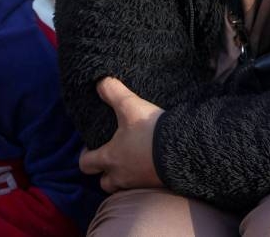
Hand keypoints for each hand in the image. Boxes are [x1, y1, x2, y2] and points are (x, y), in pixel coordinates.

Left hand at [79, 77, 163, 192]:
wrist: (184, 150)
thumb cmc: (150, 131)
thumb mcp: (131, 106)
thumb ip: (113, 92)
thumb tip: (99, 81)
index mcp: (110, 158)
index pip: (85, 164)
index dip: (85, 155)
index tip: (92, 146)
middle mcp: (121, 175)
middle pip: (104, 182)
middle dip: (105, 172)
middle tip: (112, 157)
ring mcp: (139, 183)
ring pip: (123, 186)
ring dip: (123, 178)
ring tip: (131, 162)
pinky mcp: (156, 186)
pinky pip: (143, 187)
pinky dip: (143, 178)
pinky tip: (151, 165)